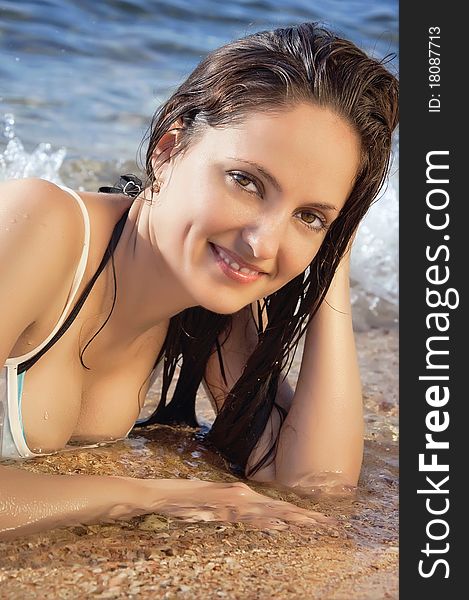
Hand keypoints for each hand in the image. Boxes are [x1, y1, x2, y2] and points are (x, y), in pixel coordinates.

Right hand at [137, 478, 334, 530]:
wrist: (162, 495)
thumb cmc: (189, 500)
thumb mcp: (217, 505)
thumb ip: (236, 510)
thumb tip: (263, 519)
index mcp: (242, 496)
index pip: (277, 505)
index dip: (299, 513)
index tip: (321, 520)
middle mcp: (242, 497)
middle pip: (279, 508)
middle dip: (305, 517)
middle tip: (329, 524)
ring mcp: (231, 503)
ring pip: (268, 511)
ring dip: (292, 518)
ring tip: (315, 525)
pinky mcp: (220, 509)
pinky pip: (246, 517)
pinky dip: (264, 521)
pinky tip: (279, 525)